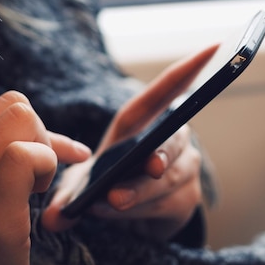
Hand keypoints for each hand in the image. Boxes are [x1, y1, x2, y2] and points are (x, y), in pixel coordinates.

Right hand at [0, 91, 90, 264]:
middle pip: (15, 107)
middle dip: (39, 134)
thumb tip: (23, 112)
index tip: (36, 163)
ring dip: (44, 151)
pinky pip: (24, 156)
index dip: (29, 130)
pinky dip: (47, 163)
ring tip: (35, 187)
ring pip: (22, 119)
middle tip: (36, 175)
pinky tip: (40, 193)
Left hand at [42, 45, 217, 239]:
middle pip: (173, 138)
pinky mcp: (185, 198)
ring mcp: (182, 168)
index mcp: (144, 121)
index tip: (214, 46)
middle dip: (162, 152)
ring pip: (171, 176)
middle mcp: (170, 139)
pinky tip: (119, 213)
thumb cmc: (102, 181)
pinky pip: (168, 202)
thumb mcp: (82, 181)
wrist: (120, 214)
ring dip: (143, 189)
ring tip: (115, 200)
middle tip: (150, 167)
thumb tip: (50, 219)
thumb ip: (66, 195)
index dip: (190, 68)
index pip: (169, 90)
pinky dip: (143, 208)